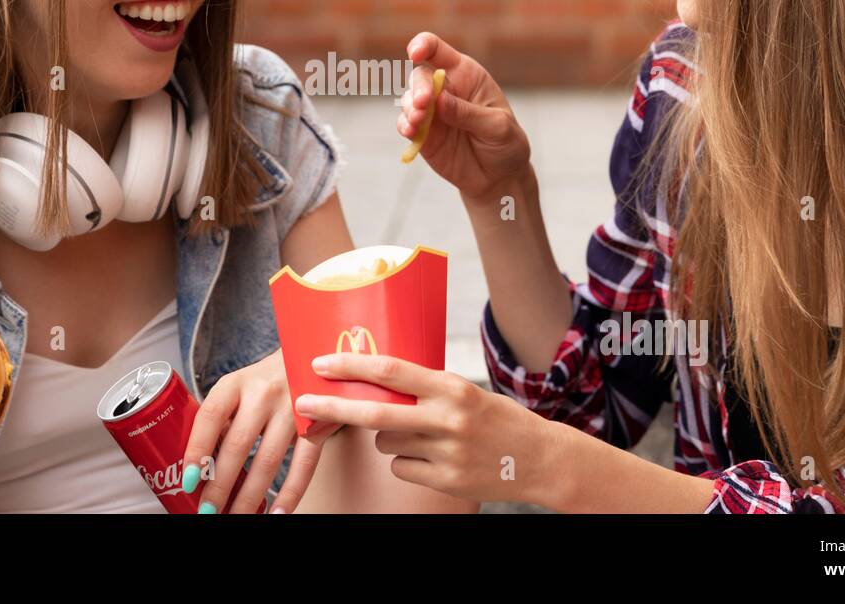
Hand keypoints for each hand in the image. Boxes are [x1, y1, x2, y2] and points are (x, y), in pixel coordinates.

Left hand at [181, 348, 339, 513]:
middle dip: (220, 486)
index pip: (210, 416)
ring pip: (268, 461)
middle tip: (207, 511)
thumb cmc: (265, 382)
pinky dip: (290, 494)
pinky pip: (303, 465)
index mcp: (236, 383)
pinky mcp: (316, 424)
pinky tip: (277, 513)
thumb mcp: (239, 388)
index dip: (197, 450)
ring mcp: (293, 408)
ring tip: (235, 517)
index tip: (188, 481)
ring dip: (249, 497)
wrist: (311, 357)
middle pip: (237, 445)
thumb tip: (201, 469)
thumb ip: (223, 420)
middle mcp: (264, 393)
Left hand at [294, 353, 552, 505]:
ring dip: (388, 437)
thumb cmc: (495, 418)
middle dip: (333, 406)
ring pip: (386, 443)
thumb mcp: (463, 392)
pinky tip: (434, 458)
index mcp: (451, 387)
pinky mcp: (446, 482)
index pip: (391, 370)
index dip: (351, 365)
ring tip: (422, 434)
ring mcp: (446, 453)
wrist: (540, 459)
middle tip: (304, 401)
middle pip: (374, 411)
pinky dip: (406, 462)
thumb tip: (370, 380)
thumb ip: (424, 389)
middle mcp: (448, 418)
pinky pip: (401, 468)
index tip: (321, 362)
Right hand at [398, 32, 531, 200]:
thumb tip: (439, 100)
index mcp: (465, 75)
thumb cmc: (506, 143)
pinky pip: (406, 124)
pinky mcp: (422, 134)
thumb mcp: (498, 126)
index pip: (437, 50)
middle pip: (420, 77)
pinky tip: (411, 131)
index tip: (414, 53)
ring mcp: (431, 112)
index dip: (423, 45)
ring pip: (408, 100)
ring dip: (409, 109)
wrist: (500, 178)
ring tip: (417, 122)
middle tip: (423, 104)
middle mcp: (444, 89)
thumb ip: (469, 113)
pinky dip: (405, 126)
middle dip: (419, 88)